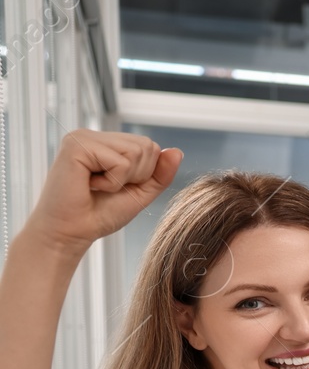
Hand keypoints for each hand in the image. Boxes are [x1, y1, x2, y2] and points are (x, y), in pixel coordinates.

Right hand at [26, 130, 181, 254]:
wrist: (71, 232)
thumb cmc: (100, 214)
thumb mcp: (140, 193)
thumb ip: (160, 174)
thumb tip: (178, 151)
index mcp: (106, 142)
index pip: (150, 147)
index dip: (144, 174)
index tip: (116, 186)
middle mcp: (93, 135)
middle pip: (147, 146)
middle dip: (137, 175)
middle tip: (106, 187)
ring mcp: (83, 137)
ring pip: (136, 152)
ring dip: (123, 179)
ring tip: (97, 186)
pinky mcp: (76, 146)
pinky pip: (120, 162)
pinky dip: (112, 182)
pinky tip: (90, 185)